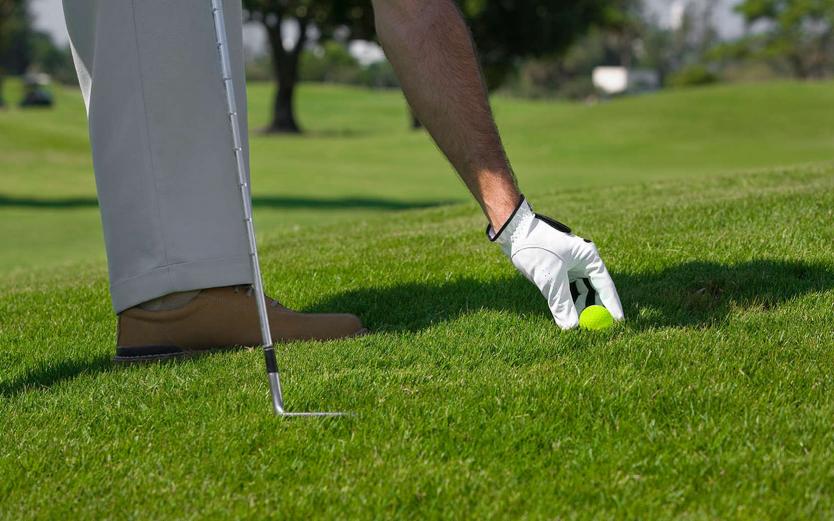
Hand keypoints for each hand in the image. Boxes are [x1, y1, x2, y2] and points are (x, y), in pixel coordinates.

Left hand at [488, 198, 623, 328]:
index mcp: (589, 257)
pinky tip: (566, 315)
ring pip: (580, 291)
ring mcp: (571, 265)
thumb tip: (572, 327)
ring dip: (579, 307)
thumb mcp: (551, 278)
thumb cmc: (536, 248)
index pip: (606, 285)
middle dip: (595, 309)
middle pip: (595, 290)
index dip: (612, 305)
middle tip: (596, 328)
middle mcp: (583, 261)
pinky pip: (568, 289)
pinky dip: (567, 301)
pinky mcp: (559, 270)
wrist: (514, 232)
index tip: (618, 322)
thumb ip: (562, 303)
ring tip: (579, 325)